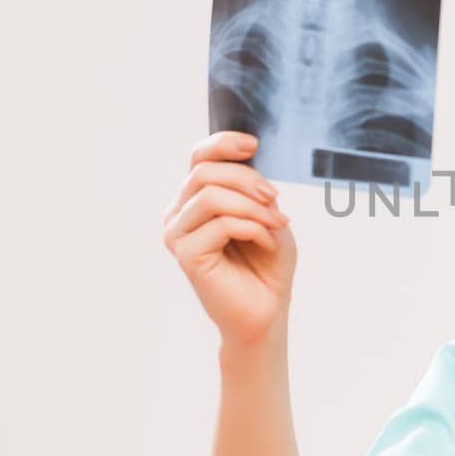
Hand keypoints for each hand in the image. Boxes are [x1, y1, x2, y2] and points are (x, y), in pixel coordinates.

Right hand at [162, 130, 296, 345]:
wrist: (266, 312)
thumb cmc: (267, 265)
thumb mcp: (267, 214)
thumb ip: (252, 188)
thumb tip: (245, 163)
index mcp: (195, 199)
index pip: (198, 157)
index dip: (223, 143)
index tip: (253, 145)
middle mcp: (179, 213)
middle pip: (204, 171)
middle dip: (247, 179)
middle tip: (275, 199)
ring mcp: (177, 234)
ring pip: (211, 196)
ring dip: (252, 207)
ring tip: (277, 224)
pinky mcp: (185, 255)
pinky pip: (221, 223)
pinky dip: (252, 228)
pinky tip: (267, 243)